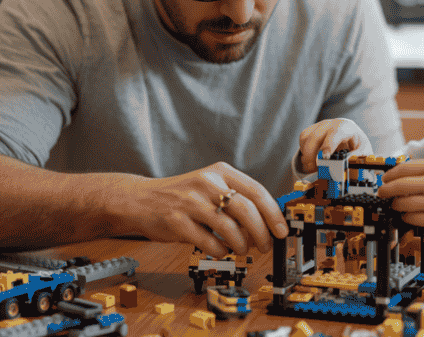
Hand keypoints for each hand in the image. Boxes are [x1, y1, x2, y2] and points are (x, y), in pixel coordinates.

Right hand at [109, 162, 288, 257]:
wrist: (141, 199)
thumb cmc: (182, 195)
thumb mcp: (210, 186)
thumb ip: (236, 198)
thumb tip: (269, 220)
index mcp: (220, 172)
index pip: (257, 191)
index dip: (274, 213)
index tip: (282, 230)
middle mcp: (206, 183)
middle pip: (247, 210)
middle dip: (262, 233)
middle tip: (265, 245)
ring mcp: (190, 201)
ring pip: (229, 228)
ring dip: (242, 244)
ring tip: (242, 249)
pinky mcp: (177, 221)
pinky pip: (209, 242)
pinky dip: (220, 250)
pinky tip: (221, 250)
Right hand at [298, 118, 371, 172]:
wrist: (353, 139)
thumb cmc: (358, 145)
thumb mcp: (364, 151)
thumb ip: (358, 157)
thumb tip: (349, 162)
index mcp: (347, 127)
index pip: (336, 132)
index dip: (329, 145)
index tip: (325, 158)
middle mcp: (332, 123)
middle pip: (316, 136)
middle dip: (312, 154)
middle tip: (314, 168)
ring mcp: (321, 125)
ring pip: (306, 137)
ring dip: (306, 154)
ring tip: (311, 167)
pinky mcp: (313, 129)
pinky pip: (303, 138)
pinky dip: (303, 150)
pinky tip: (310, 160)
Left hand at [378, 158, 423, 228]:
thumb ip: (423, 168)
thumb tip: (397, 173)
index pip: (402, 168)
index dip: (389, 175)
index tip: (385, 179)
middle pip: (398, 186)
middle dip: (385, 190)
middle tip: (382, 192)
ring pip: (402, 203)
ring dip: (395, 204)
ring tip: (396, 204)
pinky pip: (410, 218)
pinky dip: (405, 216)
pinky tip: (407, 214)